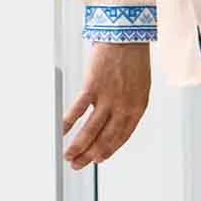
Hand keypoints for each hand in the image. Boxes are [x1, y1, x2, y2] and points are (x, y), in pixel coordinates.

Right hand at [62, 41, 150, 169]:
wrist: (126, 35)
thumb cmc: (133, 59)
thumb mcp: (139, 86)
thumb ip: (128, 105)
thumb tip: (113, 121)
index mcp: (137, 107)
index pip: (121, 137)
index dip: (108, 150)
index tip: (98, 159)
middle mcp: (124, 106)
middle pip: (105, 138)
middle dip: (90, 155)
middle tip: (78, 165)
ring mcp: (108, 98)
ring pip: (90, 130)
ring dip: (78, 146)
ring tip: (69, 156)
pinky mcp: (93, 87)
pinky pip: (77, 110)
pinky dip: (68, 123)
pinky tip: (62, 132)